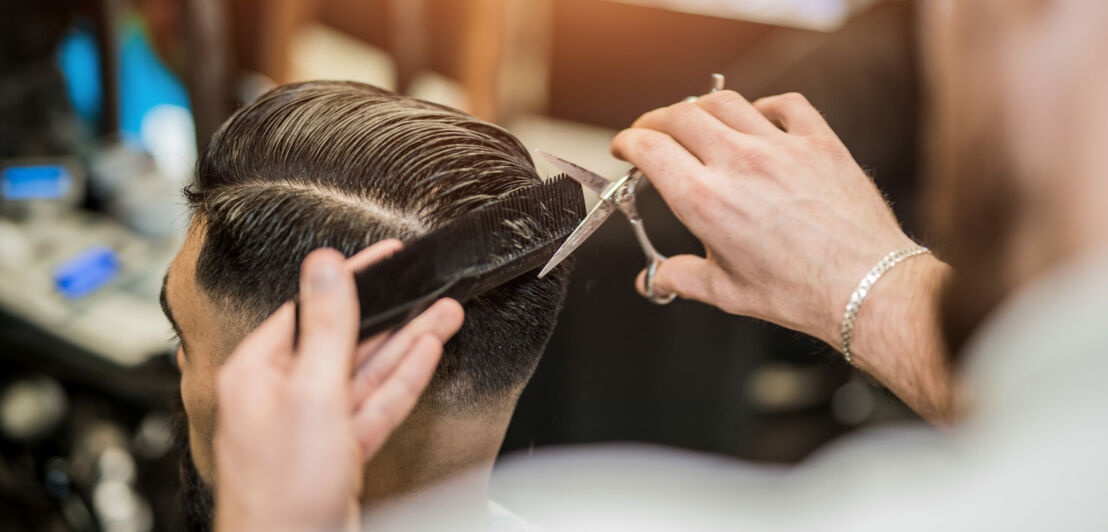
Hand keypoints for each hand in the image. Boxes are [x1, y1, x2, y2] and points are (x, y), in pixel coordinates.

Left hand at [213, 244, 464, 531]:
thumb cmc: (281, 493)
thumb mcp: (312, 394)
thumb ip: (327, 327)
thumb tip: (324, 266)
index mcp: (257, 373)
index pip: (309, 310)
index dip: (350, 281)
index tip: (381, 259)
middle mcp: (282, 396)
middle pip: (344, 342)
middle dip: (391, 316)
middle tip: (425, 288)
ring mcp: (314, 427)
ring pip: (367, 374)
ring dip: (407, 344)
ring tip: (443, 314)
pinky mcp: (341, 453)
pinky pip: (375, 406)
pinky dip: (402, 382)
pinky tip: (427, 355)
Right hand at [611, 91, 927, 346]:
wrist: (865, 286)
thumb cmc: (799, 293)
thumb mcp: (727, 292)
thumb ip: (682, 278)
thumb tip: (655, 280)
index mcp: (706, 201)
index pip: (650, 148)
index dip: (627, 142)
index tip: (624, 146)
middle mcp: (739, 164)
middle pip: (681, 116)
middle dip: (656, 121)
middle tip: (652, 132)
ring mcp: (781, 147)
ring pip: (726, 102)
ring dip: (701, 108)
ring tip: (696, 121)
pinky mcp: (819, 142)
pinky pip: (785, 104)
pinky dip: (763, 106)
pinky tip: (758, 119)